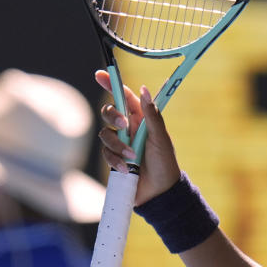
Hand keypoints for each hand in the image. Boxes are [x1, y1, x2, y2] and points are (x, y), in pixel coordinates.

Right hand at [96, 71, 181, 204]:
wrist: (160, 192)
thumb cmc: (165, 162)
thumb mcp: (161, 138)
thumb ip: (152, 116)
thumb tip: (144, 90)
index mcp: (142, 119)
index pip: (125, 97)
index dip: (112, 84)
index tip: (101, 74)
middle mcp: (129, 129)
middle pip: (109, 112)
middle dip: (113, 116)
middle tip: (125, 125)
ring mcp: (120, 144)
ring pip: (105, 134)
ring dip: (118, 145)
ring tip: (133, 157)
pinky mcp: (114, 159)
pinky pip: (106, 154)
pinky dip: (116, 160)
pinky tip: (129, 169)